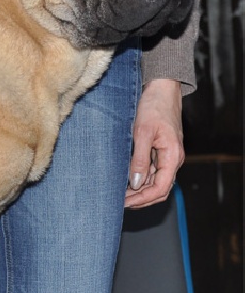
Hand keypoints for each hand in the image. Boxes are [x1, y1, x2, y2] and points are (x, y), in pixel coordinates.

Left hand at [124, 79, 183, 208]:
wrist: (162, 89)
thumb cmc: (153, 107)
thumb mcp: (143, 132)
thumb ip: (140, 159)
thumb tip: (137, 183)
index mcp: (173, 156)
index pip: (161, 188)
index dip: (143, 199)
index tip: (125, 203)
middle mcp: (173, 159)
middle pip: (160, 189)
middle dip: (141, 199)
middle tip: (119, 203)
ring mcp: (168, 156)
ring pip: (156, 182)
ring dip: (140, 191)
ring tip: (120, 195)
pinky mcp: (161, 151)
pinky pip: (153, 172)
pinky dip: (141, 180)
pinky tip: (126, 181)